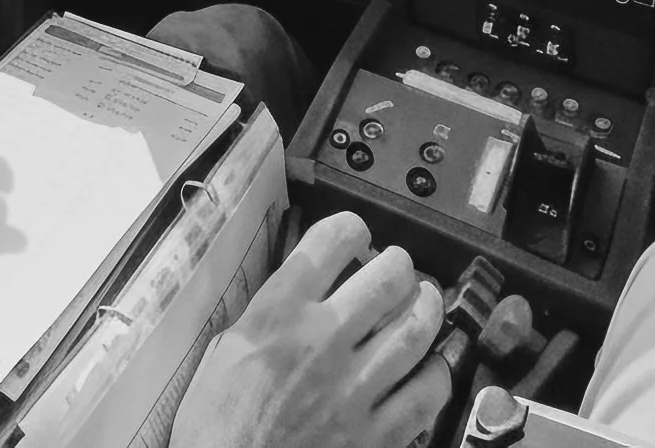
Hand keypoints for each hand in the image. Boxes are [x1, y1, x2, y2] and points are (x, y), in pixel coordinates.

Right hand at [167, 214, 448, 447]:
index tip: (355, 233)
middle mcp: (323, 341)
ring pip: (415, 329)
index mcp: (278, 314)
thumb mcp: (224, 351)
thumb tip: (295, 295)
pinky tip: (432, 364)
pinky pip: (427, 393)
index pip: (328, 244)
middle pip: (387, 278)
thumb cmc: (217, 424)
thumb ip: (265, 316)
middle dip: (399, 264)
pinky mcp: (379, 433)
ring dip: (427, 306)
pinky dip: (437, 371)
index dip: (350, 227)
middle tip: (398, 267)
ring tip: (426, 300)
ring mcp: (356, 388)